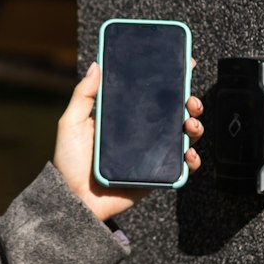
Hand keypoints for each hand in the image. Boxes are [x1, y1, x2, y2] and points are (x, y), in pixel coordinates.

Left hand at [53, 61, 205, 223]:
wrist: (74, 199)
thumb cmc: (69, 161)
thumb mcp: (71, 123)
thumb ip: (83, 95)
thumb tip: (96, 65)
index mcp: (124, 117)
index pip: (151, 95)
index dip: (169, 81)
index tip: (183, 66)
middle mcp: (142, 133)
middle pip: (174, 113)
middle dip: (189, 102)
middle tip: (190, 99)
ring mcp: (152, 154)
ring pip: (184, 136)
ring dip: (195, 126)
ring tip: (190, 123)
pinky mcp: (157, 175)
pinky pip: (182, 167)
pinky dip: (192, 160)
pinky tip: (188, 153)